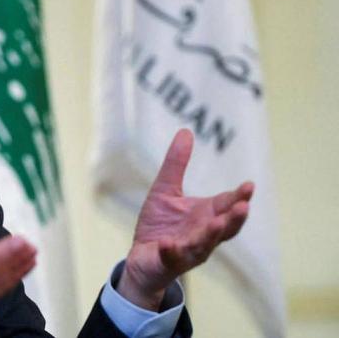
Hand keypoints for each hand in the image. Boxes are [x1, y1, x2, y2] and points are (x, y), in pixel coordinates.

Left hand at [118, 129, 252, 310]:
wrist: (142, 257)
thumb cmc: (160, 225)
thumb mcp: (165, 189)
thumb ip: (176, 164)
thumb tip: (185, 131)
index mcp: (206, 216)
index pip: (227, 205)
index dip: (238, 197)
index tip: (249, 186)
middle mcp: (203, 234)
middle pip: (224, 227)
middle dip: (234, 218)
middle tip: (244, 206)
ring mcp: (188, 250)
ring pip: (204, 244)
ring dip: (211, 234)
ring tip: (217, 223)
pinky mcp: (169, 261)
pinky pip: (172, 257)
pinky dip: (172, 250)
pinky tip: (169, 244)